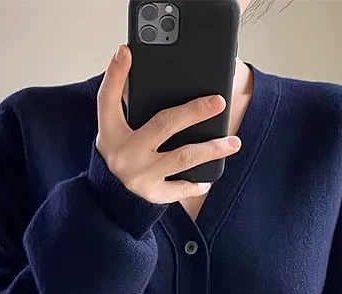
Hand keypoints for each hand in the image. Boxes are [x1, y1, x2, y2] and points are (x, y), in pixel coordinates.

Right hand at [95, 44, 241, 203]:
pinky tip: (210, 178)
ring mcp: (141, 176)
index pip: (109, 99)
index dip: (116, 75)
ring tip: (233, 142)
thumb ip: (119, 93)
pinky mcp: (153, 194)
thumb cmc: (118, 149)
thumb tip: (128, 55)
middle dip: (194, 112)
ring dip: (210, 150)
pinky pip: (180, 188)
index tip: (127, 51)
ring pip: (182, 158)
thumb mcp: (111, 124)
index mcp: (112, 131)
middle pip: (163, 126)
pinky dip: (196, 183)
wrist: (109, 192)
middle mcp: (126, 153)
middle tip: (219, 102)